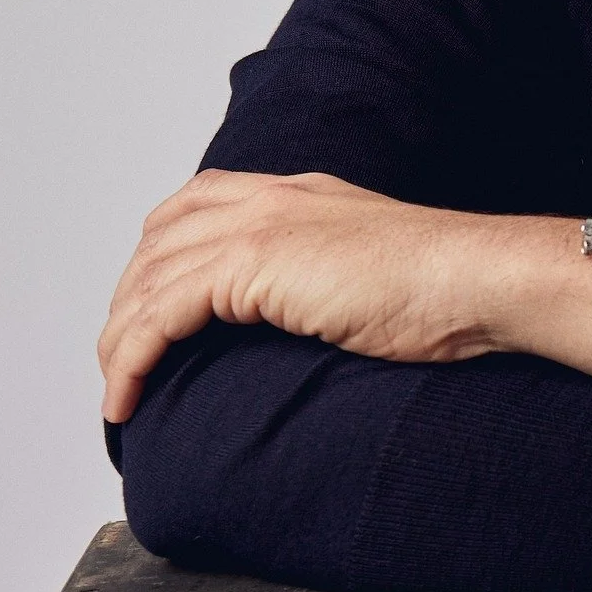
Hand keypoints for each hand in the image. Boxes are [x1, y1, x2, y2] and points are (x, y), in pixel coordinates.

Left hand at [98, 169, 507, 422]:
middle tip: (122, 360)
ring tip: (116, 391)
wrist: (475, 279)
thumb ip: (329, 273)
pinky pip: (160, 315)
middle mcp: (269, 198)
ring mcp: (259, 226)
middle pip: (158, 239)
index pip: (196, 203)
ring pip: (149, 280)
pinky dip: (131, 358)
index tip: (149, 305)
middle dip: (127, 301)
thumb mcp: (372, 268)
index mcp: (298, 193)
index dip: (159, 253)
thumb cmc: (447, 287)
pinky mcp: (252, 265)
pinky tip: (125, 398)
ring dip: (119, 339)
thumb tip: (312, 312)